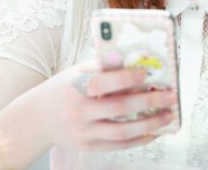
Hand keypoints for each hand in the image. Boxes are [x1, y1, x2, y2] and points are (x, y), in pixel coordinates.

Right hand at [33, 61, 177, 151]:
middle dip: (149, 102)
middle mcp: (79, 111)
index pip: (102, 83)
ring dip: (150, 124)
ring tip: (167, 116)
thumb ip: (103, 68)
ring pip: (122, 131)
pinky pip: (118, 145)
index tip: (146, 74)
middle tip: (170, 96)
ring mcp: (83, 132)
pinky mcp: (88, 146)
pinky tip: (153, 131)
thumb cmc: (63, 89)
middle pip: (119, 109)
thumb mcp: (77, 72)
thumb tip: (136, 61)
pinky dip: (139, 139)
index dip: (125, 78)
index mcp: (75, 87)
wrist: (37, 118)